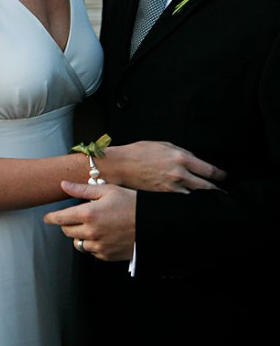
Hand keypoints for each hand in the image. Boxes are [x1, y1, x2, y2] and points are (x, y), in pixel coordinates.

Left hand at [44, 181, 135, 261]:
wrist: (152, 223)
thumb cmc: (130, 203)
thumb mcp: (107, 190)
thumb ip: (82, 189)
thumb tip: (63, 185)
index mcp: (89, 214)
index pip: (61, 219)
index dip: (51, 218)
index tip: (47, 218)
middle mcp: (91, 233)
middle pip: (67, 232)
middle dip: (67, 224)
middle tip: (74, 216)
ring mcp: (99, 246)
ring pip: (78, 244)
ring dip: (79, 235)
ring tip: (90, 225)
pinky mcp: (107, 256)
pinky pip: (92, 251)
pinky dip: (93, 244)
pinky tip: (102, 234)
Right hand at [105, 141, 226, 192]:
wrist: (122, 165)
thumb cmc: (139, 152)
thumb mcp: (164, 145)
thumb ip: (181, 152)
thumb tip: (193, 160)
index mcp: (181, 158)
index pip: (208, 169)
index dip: (219, 174)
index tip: (223, 176)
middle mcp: (179, 174)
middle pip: (206, 186)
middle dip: (215, 188)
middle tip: (222, 190)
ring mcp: (172, 187)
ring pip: (195, 195)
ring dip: (202, 195)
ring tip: (209, 197)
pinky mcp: (164, 196)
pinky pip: (182, 199)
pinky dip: (188, 199)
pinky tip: (191, 200)